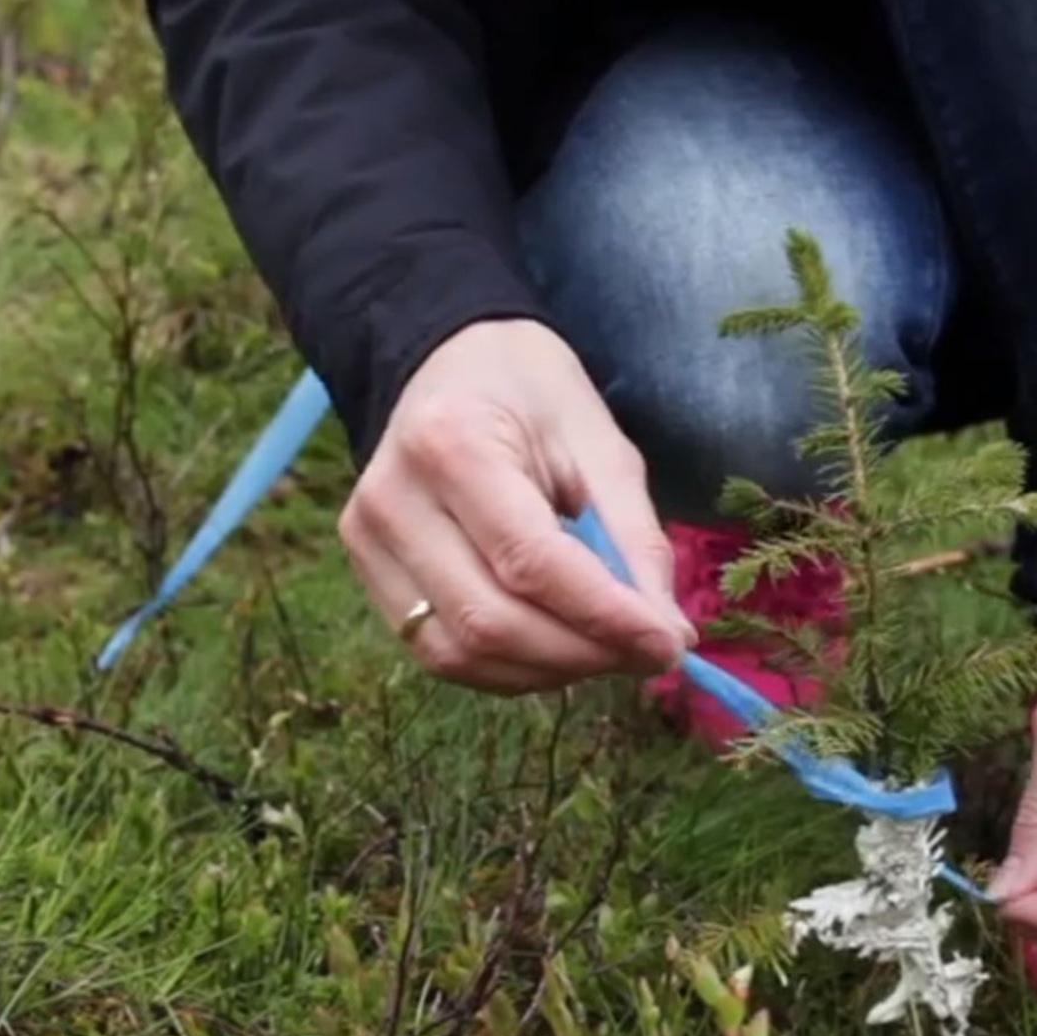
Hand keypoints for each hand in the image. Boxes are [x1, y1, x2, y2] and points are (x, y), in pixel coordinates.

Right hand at [339, 319, 696, 691]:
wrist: (451, 364)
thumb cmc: (534, 396)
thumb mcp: (602, 446)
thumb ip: (635, 541)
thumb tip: (666, 636)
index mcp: (452, 443)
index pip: (530, 561)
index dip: (604, 617)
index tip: (668, 645)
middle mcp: (393, 499)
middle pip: (491, 621)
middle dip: (583, 654)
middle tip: (648, 652)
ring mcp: (368, 542)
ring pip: (462, 653)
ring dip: (549, 671)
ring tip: (606, 649)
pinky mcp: (368, 574)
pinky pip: (441, 654)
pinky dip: (511, 669)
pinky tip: (556, 647)